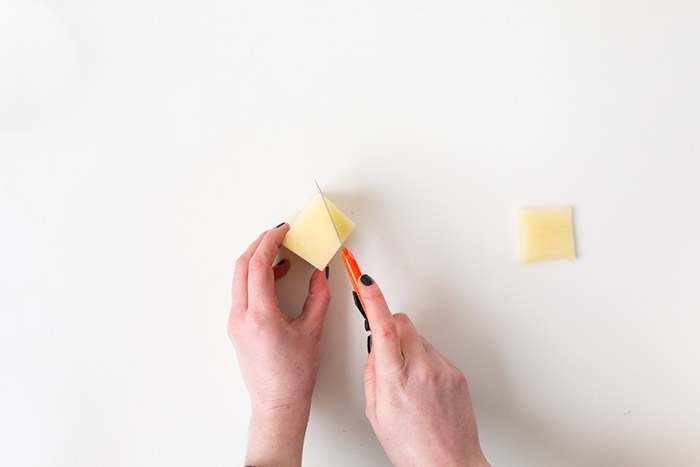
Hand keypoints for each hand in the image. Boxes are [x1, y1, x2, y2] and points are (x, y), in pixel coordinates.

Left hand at [228, 223, 330, 466]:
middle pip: (242, 266)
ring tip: (282, 254)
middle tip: (279, 234)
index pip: (257, 266)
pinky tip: (275, 276)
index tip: (283, 230)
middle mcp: (240, 317)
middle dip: (260, 244)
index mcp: (260, 316)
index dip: (270, 242)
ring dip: (257, 260)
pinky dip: (256, 278)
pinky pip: (242, 292)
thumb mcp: (313, 331)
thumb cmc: (294, 375)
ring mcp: (234, 322)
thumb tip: (320, 272)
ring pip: (239, 278)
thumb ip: (318, 296)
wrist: (277, 404)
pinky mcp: (236, 327)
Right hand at [359, 275, 488, 466]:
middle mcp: (422, 370)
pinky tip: (424, 390)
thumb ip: (372, 375)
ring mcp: (443, 371)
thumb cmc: (412, 447)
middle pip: (403, 324)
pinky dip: (426, 363)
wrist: (450, 465)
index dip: (373, 299)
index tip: (364, 281)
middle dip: (391, 328)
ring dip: (410, 350)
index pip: (382, 327)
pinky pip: (435, 355)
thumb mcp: (376, 414)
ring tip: (409, 385)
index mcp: (396, 380)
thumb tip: (376, 350)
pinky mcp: (457, 374)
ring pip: (420, 339)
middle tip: (387, 350)